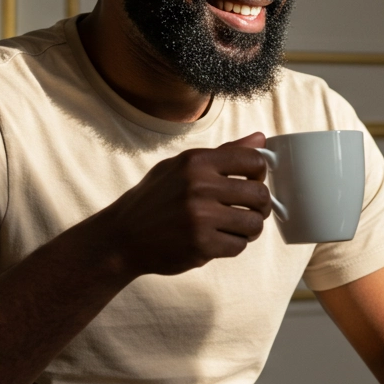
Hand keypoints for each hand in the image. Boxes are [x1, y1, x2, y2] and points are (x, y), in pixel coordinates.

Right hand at [91, 133, 271, 277]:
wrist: (121, 237)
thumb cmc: (155, 199)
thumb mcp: (181, 166)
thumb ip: (223, 153)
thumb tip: (261, 138)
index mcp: (196, 161)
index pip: (254, 160)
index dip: (260, 173)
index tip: (252, 182)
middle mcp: (199, 186)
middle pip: (259, 194)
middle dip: (261, 206)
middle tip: (250, 211)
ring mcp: (200, 217)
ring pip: (254, 223)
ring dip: (250, 229)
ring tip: (235, 227)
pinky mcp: (201, 245)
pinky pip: (239, 246)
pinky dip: (233, 246)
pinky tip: (218, 240)